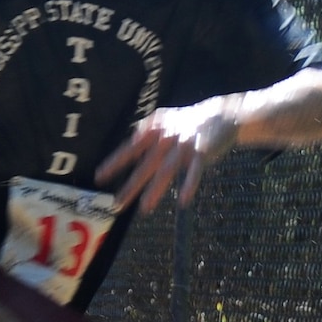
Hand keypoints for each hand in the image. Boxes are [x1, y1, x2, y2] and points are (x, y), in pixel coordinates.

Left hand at [96, 96, 243, 212]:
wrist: (222, 114)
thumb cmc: (188, 122)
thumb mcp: (165, 121)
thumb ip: (147, 132)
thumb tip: (130, 145)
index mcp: (155, 130)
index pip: (131, 148)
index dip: (114, 162)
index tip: (99, 177)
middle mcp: (167, 137)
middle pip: (146, 164)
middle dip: (131, 185)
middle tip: (117, 204)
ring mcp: (185, 144)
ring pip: (167, 169)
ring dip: (155, 189)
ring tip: (144, 208)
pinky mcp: (203, 151)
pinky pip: (195, 171)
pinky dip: (189, 185)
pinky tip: (183, 201)